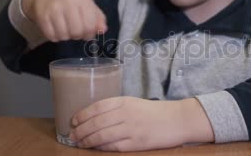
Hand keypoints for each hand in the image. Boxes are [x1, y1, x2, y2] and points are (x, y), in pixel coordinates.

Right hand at [22, 0, 106, 41]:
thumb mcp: (86, 3)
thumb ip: (97, 17)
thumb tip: (103, 30)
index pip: (90, 25)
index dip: (90, 33)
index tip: (87, 33)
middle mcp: (68, 2)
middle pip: (77, 32)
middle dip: (78, 36)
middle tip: (75, 31)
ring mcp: (54, 9)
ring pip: (64, 35)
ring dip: (66, 36)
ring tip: (65, 29)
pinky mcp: (42, 16)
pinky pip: (52, 36)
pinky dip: (55, 37)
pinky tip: (56, 29)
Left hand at [69, 97, 213, 151]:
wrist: (177, 119)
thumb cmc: (155, 112)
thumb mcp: (134, 103)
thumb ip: (116, 108)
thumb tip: (93, 118)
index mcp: (125, 101)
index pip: (97, 107)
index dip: (83, 114)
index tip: (73, 120)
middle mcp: (126, 114)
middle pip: (97, 122)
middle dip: (81, 130)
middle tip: (72, 135)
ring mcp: (132, 129)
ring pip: (102, 135)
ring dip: (88, 141)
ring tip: (79, 143)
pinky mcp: (137, 143)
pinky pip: (114, 147)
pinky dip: (102, 148)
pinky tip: (95, 149)